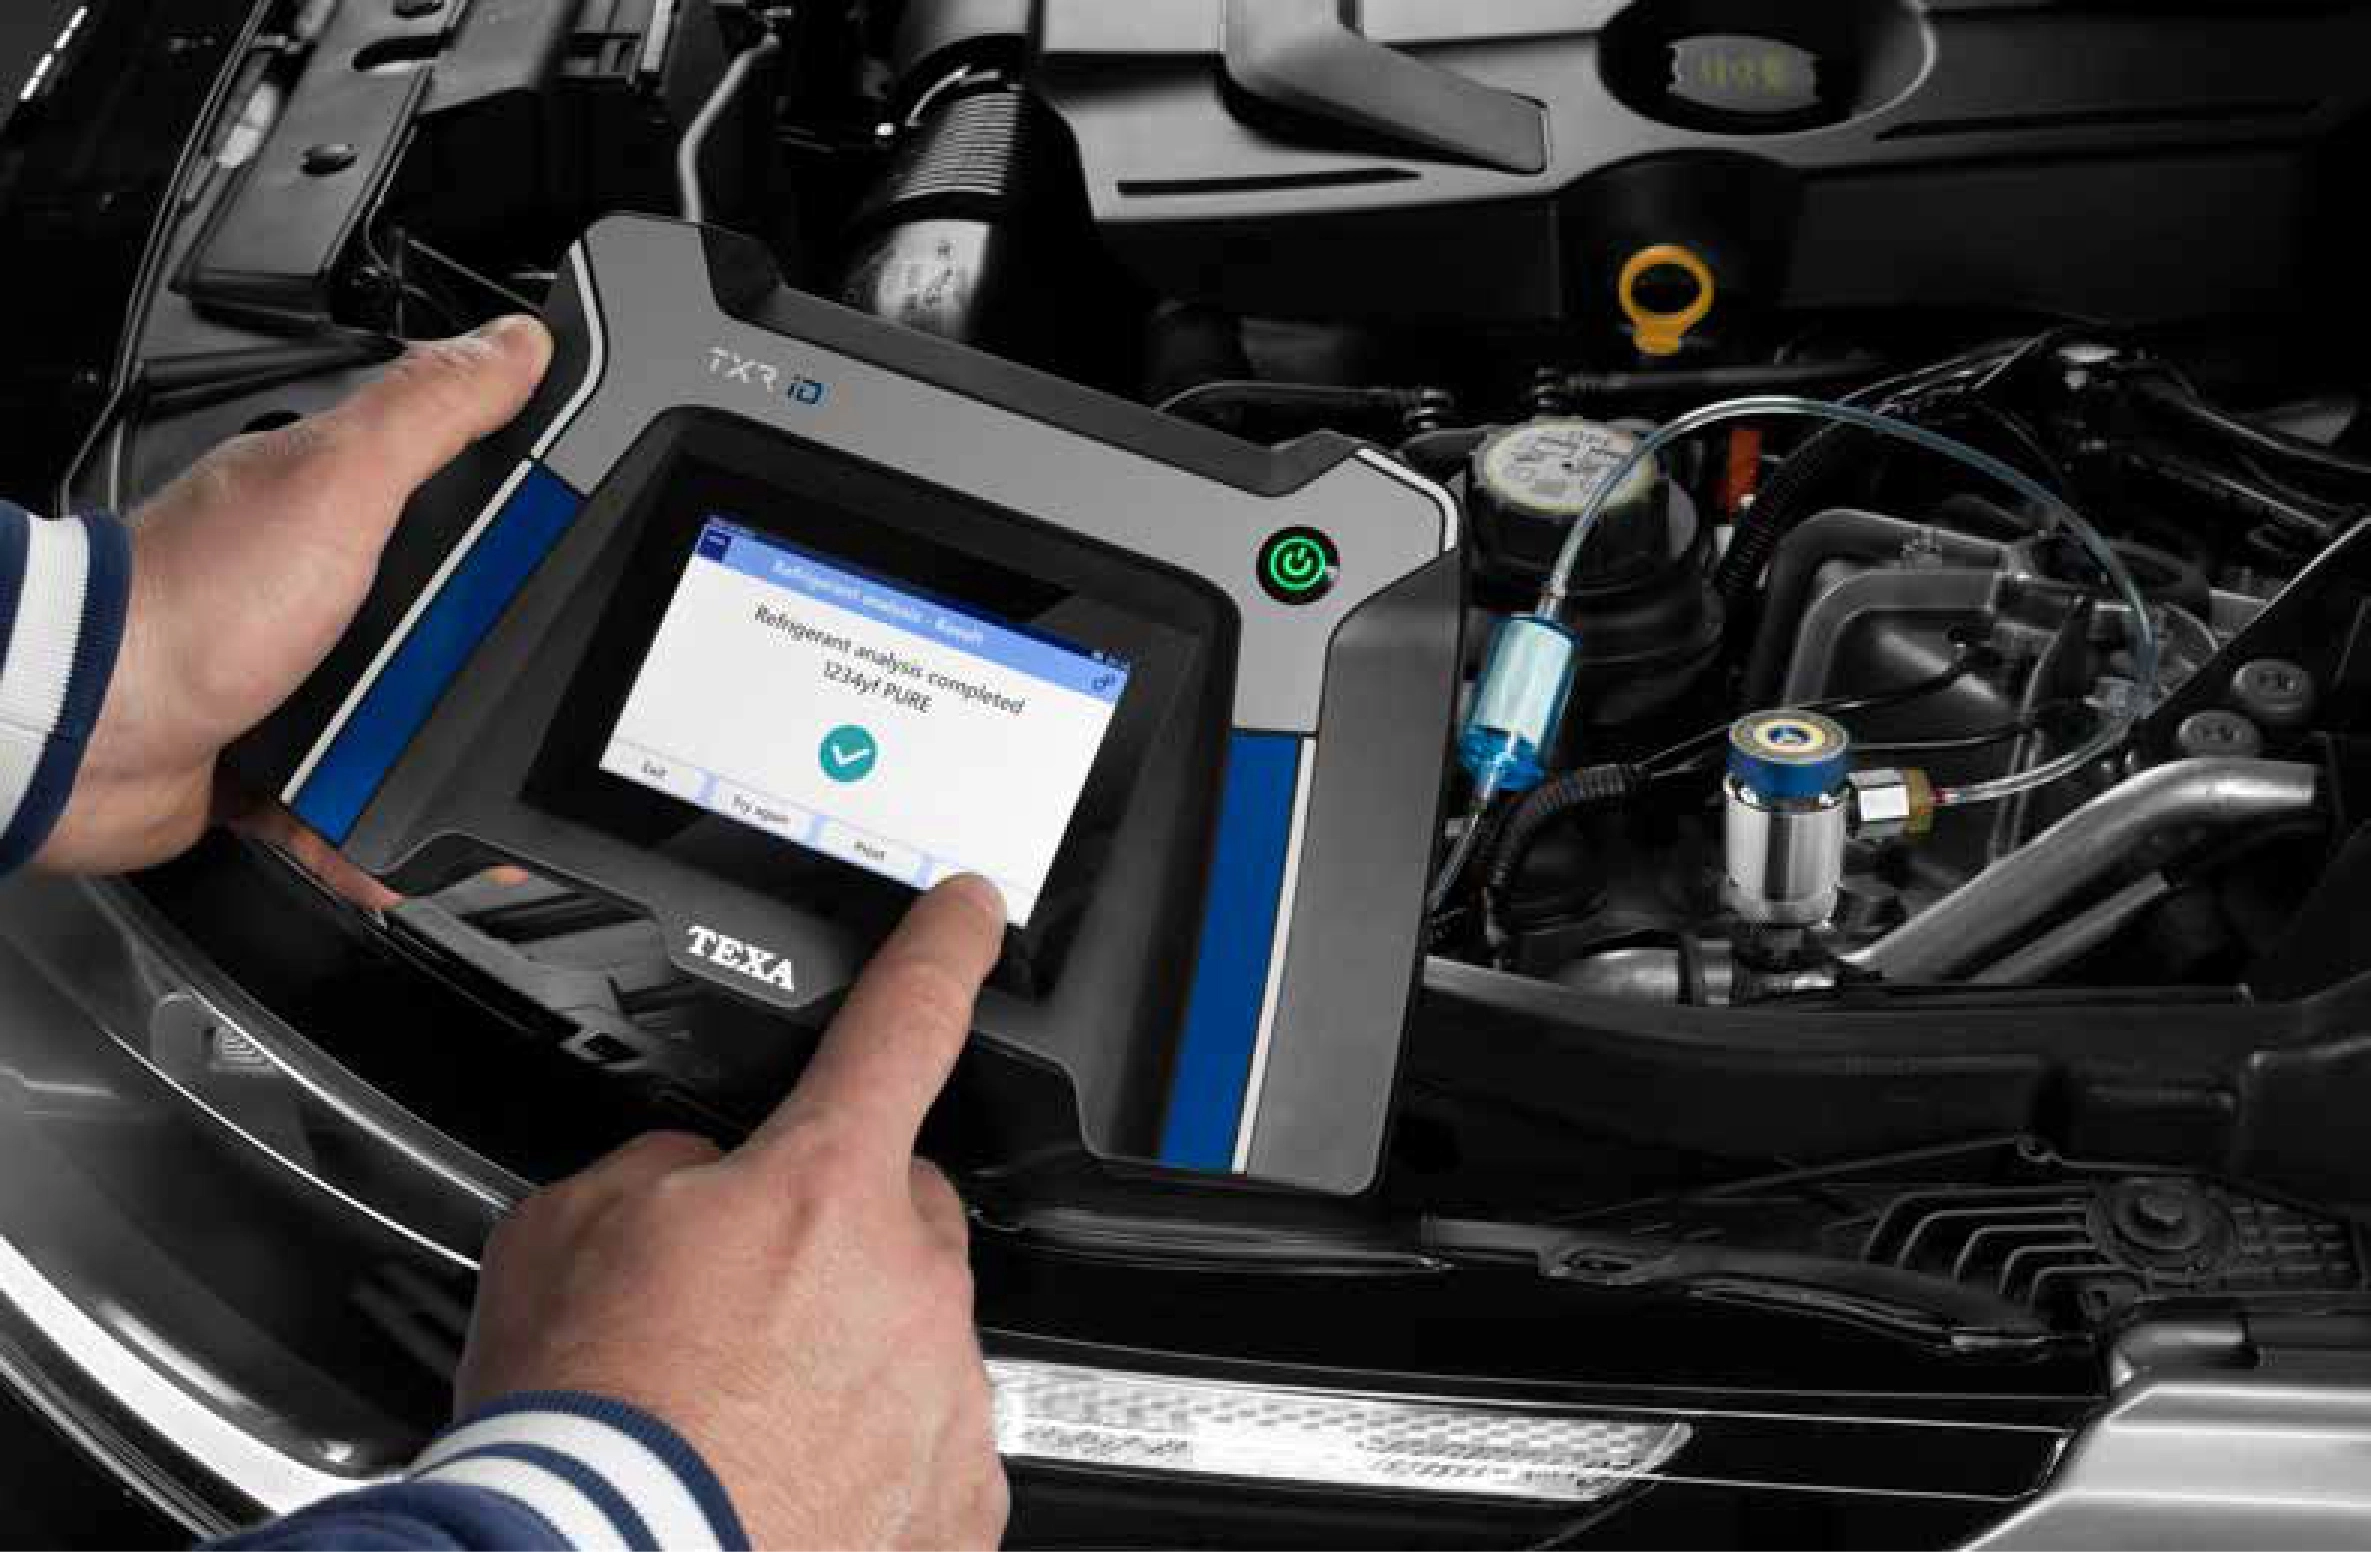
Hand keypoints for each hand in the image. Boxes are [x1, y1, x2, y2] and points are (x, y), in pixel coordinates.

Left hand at [35, 316, 552, 879]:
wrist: (86, 733)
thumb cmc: (188, 606)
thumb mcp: (338, 481)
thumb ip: (429, 410)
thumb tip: (516, 344)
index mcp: (339, 495)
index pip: (468, 491)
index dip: (524, 521)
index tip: (549, 551)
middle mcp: (319, 577)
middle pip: (458, 619)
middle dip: (476, 660)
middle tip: (463, 665)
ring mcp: (300, 665)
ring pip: (416, 710)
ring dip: (426, 745)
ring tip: (420, 745)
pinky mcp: (284, 749)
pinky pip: (363, 789)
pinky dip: (376, 812)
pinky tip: (390, 814)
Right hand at [458, 876, 1010, 1549]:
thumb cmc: (587, 1429)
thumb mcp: (567, 1231)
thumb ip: (662, 1166)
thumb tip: (699, 1176)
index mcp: (822, 1188)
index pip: (906, 1021)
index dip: (944, 948)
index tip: (976, 909)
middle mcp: (908, 1281)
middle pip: (897, 1208)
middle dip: (829, 1233)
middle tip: (732, 1307)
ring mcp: (944, 1396)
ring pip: (911, 1329)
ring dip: (843, 1349)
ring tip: (735, 1413)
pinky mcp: (960, 1498)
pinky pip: (928, 1439)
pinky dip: (868, 1449)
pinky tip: (785, 1476)